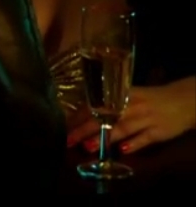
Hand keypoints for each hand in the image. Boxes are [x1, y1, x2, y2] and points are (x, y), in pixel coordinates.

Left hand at [68, 78, 195, 153]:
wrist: (182, 101)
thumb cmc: (148, 99)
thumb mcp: (128, 96)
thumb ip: (107, 104)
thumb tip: (79, 114)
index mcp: (121, 95)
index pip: (96, 105)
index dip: (80, 115)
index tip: (65, 126)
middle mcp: (131, 106)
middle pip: (105, 118)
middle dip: (85, 129)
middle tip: (69, 140)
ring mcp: (146, 119)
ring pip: (123, 128)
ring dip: (105, 137)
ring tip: (88, 147)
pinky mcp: (159, 131)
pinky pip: (145, 138)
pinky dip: (134, 144)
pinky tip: (123, 151)